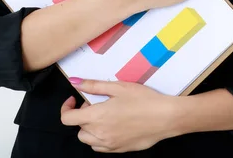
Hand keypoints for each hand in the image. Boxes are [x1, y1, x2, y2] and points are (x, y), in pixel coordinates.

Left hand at [60, 78, 175, 151]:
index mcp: (97, 117)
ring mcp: (110, 145)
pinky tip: (113, 125)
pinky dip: (100, 138)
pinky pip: (101, 147)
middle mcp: (100, 134)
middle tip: (96, 103)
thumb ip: (93, 85)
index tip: (74, 99)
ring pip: (88, 140)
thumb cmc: (143, 99)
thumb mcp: (118, 87)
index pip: (68, 119)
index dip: (66, 108)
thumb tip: (74, 82)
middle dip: (82, 116)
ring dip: (90, 128)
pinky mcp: (120, 150)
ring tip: (105, 114)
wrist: (165, 117)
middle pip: (78, 130)